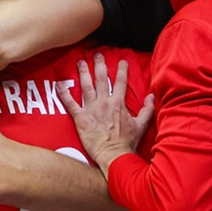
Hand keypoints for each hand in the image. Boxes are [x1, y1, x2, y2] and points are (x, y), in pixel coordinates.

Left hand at [58, 53, 154, 178]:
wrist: (114, 155)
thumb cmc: (127, 142)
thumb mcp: (141, 125)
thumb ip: (147, 109)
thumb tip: (152, 96)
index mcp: (118, 103)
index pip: (120, 81)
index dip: (121, 69)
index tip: (121, 60)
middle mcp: (104, 102)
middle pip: (101, 79)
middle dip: (99, 65)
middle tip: (97, 54)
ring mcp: (91, 109)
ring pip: (85, 86)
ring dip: (83, 73)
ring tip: (80, 62)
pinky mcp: (80, 118)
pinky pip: (70, 103)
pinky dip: (64, 93)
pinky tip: (59, 84)